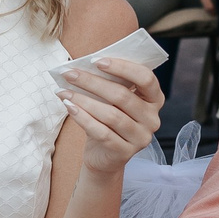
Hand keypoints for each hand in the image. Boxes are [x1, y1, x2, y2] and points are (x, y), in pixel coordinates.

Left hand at [59, 55, 164, 174]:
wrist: (104, 156)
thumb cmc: (108, 121)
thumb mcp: (113, 101)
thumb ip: (110, 83)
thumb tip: (84, 66)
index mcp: (154, 99)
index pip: (145, 78)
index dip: (122, 67)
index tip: (95, 61)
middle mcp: (152, 119)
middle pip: (122, 96)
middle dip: (92, 82)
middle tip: (70, 74)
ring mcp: (141, 138)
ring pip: (111, 115)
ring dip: (84, 100)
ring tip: (64, 92)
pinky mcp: (125, 153)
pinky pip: (102, 132)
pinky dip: (83, 118)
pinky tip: (69, 108)